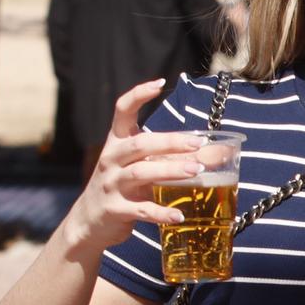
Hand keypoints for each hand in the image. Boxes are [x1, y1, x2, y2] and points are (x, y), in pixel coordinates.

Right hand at [61, 79, 206, 255]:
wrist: (88, 220)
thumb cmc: (122, 187)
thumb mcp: (139, 166)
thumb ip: (168, 158)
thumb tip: (216, 152)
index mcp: (116, 143)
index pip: (122, 110)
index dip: (138, 95)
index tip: (160, 83)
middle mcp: (111, 159)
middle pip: (140, 144)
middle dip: (170, 142)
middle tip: (197, 144)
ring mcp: (110, 184)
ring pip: (141, 173)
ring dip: (170, 171)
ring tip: (196, 171)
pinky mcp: (114, 209)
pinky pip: (140, 209)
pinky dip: (160, 212)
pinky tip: (179, 215)